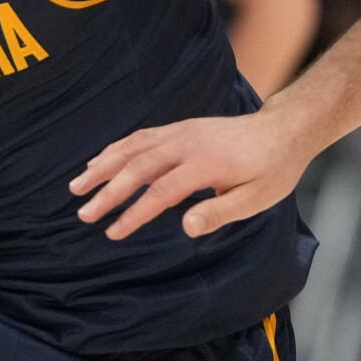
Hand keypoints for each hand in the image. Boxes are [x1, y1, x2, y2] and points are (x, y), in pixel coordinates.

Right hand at [73, 110, 305, 240]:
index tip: (113, 232)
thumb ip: (220, 212)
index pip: (161, 192)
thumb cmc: (272, 170)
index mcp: (205, 164)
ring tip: (77, 186)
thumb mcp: (256, 199)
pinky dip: (116, 150)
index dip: (134, 213)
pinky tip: (99, 163)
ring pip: (133, 148)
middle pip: (138, 167)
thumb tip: (186, 227)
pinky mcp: (179, 128)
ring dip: (103, 166)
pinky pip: (140, 137)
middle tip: (84, 214)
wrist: (282, 130)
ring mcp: (181, 132)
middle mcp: (187, 144)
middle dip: (108, 192)